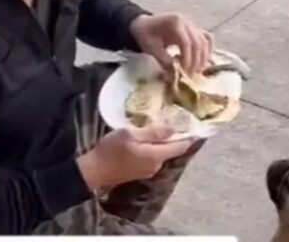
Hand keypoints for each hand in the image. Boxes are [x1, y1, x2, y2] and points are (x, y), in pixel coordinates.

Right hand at [76, 125, 193, 190]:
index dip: (189, 135)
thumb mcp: (131, 135)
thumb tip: (174, 128)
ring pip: (161, 152)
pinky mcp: (140, 171)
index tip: (194, 122)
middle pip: (171, 149)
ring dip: (160, 141)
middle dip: (172, 135)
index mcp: (156, 156)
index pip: (181, 146)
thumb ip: (153, 132)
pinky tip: (143, 138)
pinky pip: (152, 156)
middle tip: (170, 117)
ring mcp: (148, 170)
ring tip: (154, 125)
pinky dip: (152, 147)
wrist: (94, 171)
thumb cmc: (111, 150)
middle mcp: (157, 165)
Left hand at [129, 14, 213, 73]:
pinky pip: (207, 39)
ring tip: (196, 71)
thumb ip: (164, 60)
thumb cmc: (146, 35)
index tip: (184, 72)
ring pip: (205, 42)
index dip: (187, 59)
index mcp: (175, 22)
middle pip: (198, 43)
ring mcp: (193, 25)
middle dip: (196, 61)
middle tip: (191, 75)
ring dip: (203, 58)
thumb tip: (176, 74)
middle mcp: (187, 22)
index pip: (186, 42)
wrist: (144, 25)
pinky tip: (204, 62)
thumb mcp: (151, 48)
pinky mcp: (195, 30)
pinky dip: (208, 51)